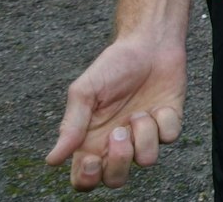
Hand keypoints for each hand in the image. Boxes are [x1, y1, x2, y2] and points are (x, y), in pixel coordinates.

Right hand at [46, 32, 186, 190]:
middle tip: (119, 132)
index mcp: (91, 139)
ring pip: (147, 161)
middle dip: (118, 161)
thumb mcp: (85, 92)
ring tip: (139, 112)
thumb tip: (52, 160)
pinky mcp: (169, 123)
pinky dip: (165, 120)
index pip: (85, 179)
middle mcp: (118, 143)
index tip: (90, 159)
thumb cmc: (112, 65)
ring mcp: (145, 135)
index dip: (87, 179)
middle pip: (116, 180)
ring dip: (143, 135)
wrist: (149, 43)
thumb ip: (71, 126)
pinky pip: (169, 136)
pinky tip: (159, 104)